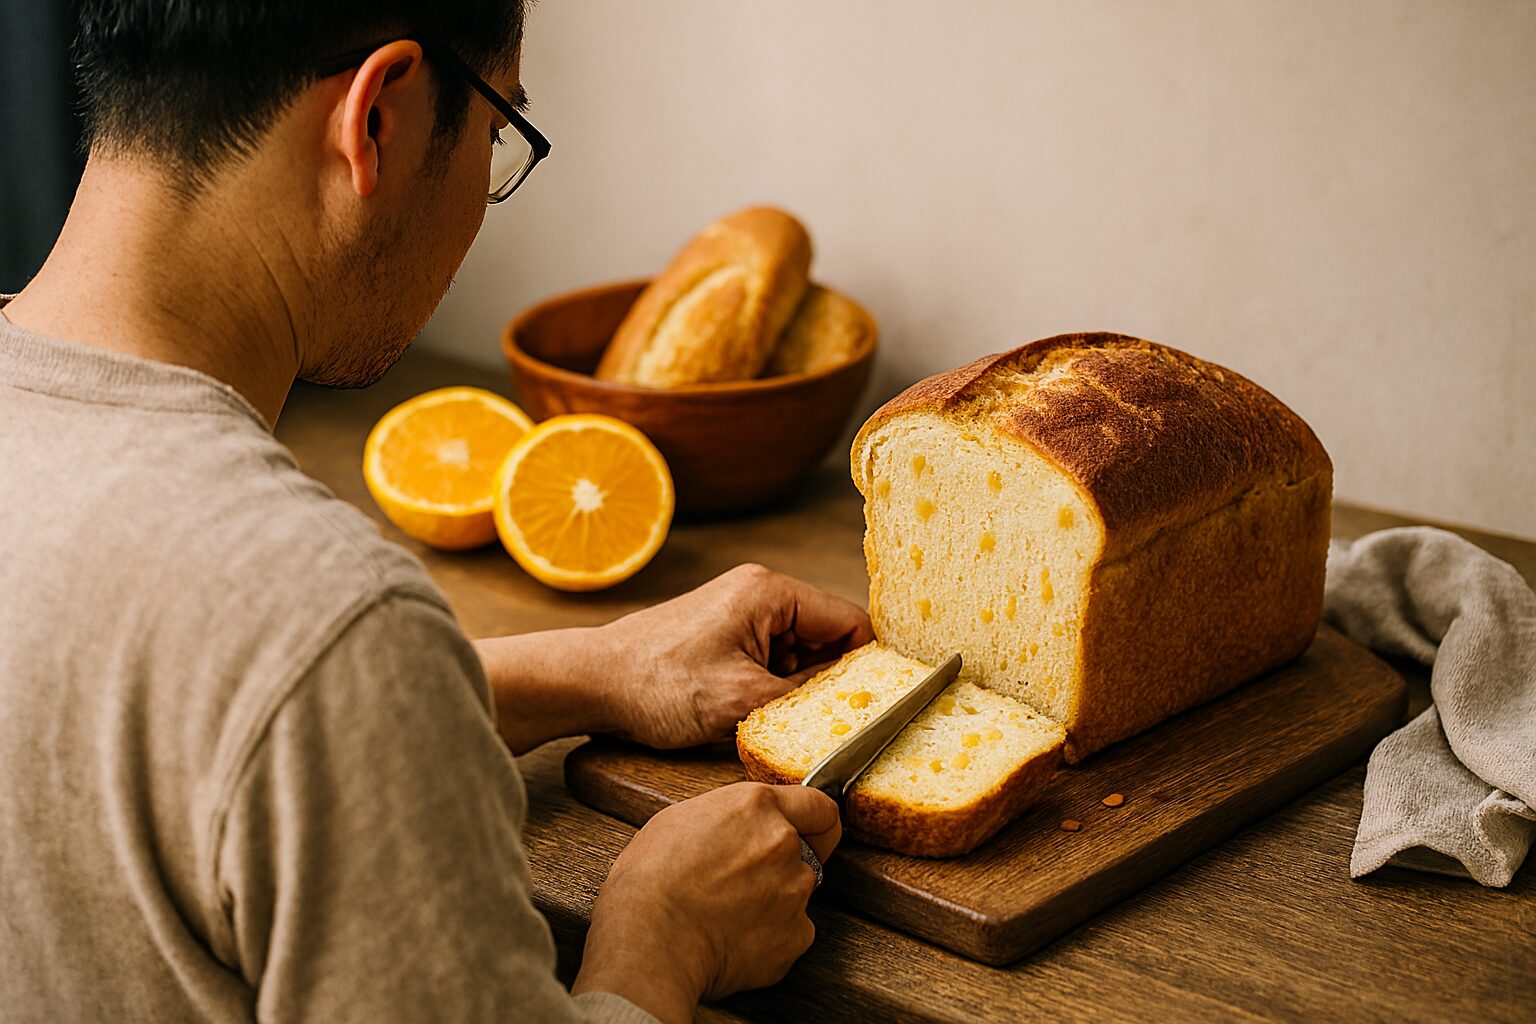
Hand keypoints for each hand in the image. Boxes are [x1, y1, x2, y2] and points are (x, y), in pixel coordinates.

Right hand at [571, 782, 840, 1021]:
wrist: (648, 940)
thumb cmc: (648, 880)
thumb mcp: (679, 820)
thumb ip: (728, 817)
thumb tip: (738, 827)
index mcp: (757, 806)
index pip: (819, 806)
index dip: (814, 822)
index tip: (811, 833)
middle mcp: (784, 843)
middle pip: (807, 853)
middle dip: (782, 866)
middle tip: (743, 883)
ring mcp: (794, 891)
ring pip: (796, 894)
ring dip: (774, 902)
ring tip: (727, 915)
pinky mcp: (796, 936)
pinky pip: (792, 934)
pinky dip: (770, 940)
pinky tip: (733, 941)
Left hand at [598, 563, 874, 748]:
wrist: (591, 683)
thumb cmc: (658, 686)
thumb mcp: (744, 700)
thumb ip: (809, 695)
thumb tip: (854, 699)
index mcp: (770, 592)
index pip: (850, 621)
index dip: (869, 665)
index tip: (876, 704)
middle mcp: (757, 591)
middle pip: (826, 635)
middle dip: (829, 679)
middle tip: (827, 721)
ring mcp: (738, 610)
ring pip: (798, 650)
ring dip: (797, 686)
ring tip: (780, 719)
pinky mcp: (722, 632)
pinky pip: (769, 657)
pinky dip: (771, 685)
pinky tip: (756, 713)